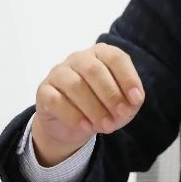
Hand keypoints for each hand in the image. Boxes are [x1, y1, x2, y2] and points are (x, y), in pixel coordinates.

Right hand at [32, 43, 144, 165]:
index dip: (128, 78)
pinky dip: (73, 116)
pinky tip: (86, 127)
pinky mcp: (44, 91)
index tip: (136, 100)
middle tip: (120, 115)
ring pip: (75, 85)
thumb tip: (132, 102)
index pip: (115, 58)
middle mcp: (79, 58)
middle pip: (94, 70)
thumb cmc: (102, 106)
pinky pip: (56, 100)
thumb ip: (130, 102)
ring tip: (105, 126)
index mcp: (101, 54)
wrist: (73, 123)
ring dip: (93, 108)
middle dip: (110, 95)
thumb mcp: (121, 105)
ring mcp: (58, 73)